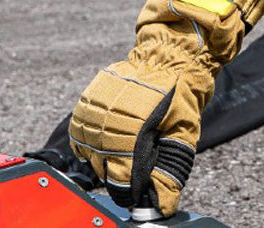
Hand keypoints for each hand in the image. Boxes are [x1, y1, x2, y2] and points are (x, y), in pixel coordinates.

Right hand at [69, 45, 211, 216]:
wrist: (166, 57)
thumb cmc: (179, 97)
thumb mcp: (183, 136)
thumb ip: (170, 172)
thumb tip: (162, 206)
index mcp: (130, 136)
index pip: (120, 182)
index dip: (131, 192)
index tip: (139, 193)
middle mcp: (105, 126)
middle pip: (104, 170)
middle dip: (120, 174)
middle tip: (137, 163)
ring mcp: (93, 113)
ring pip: (90, 154)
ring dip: (105, 157)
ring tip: (125, 146)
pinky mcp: (86, 102)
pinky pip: (80, 135)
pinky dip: (92, 142)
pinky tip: (109, 137)